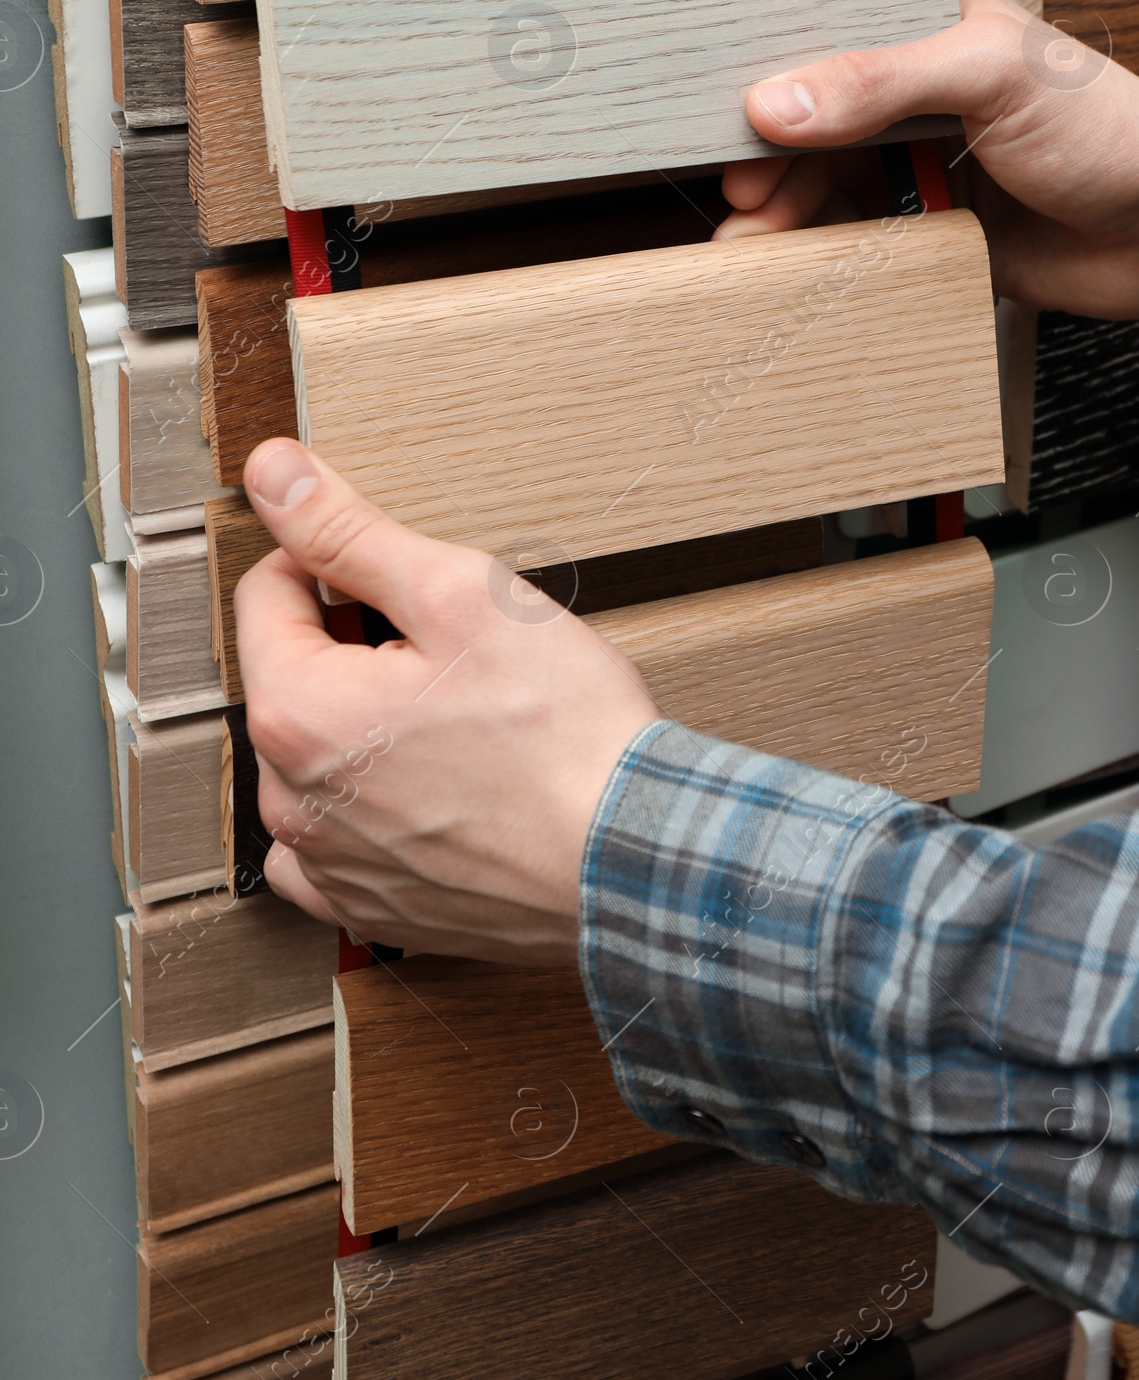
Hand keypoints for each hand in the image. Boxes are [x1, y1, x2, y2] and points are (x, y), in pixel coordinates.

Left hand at [234, 439, 658, 959]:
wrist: (630, 857)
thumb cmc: (563, 732)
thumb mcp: (461, 593)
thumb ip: (350, 531)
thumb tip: (272, 474)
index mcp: (297, 710)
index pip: (268, 592)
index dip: (339, 566)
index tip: (407, 582)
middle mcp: (291, 798)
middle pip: (294, 676)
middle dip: (357, 651)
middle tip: (454, 656)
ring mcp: (328, 863)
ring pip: (314, 758)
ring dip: (363, 729)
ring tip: (457, 725)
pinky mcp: (370, 905)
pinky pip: (333, 847)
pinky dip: (367, 812)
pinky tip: (430, 791)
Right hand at [718, 0, 1138, 321]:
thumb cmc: (1114, 130)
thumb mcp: (993, 77)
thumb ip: (883, 80)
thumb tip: (779, 100)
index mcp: (932, 20)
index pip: (827, 32)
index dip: (772, 73)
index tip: (730, 117)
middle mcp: (922, 87)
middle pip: (815, 116)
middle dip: (768, 156)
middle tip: (742, 195)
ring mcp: (927, 158)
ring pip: (829, 180)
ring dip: (786, 212)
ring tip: (751, 243)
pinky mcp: (937, 228)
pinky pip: (861, 238)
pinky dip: (824, 251)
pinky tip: (797, 264)